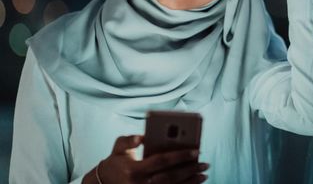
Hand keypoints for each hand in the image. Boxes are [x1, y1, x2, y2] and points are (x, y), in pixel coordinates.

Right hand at [83, 135, 207, 183]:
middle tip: (205, 163)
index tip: (196, 151)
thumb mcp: (118, 147)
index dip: (180, 156)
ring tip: (204, 174)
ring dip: (191, 182)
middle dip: (190, 170)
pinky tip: (195, 183)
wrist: (104, 182)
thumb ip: (129, 139)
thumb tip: (141, 137)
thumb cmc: (116, 161)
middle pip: (171, 177)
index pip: (162, 161)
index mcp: (135, 169)